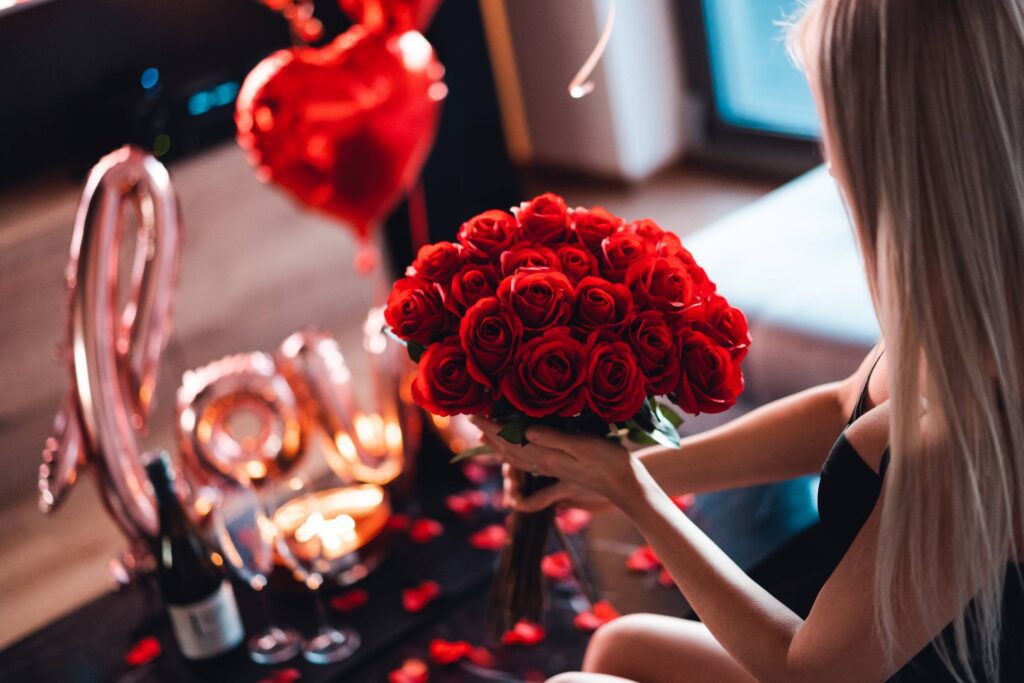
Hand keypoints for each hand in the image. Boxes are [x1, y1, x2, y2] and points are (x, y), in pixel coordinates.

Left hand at [471, 416, 642, 504]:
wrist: (625, 484)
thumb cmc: (607, 461)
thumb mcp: (582, 445)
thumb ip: (553, 438)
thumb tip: (525, 431)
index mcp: (547, 456)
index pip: (511, 440)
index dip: (491, 427)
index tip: (474, 415)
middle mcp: (545, 463)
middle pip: (509, 450)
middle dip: (490, 434)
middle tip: (473, 419)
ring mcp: (552, 468)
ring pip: (517, 458)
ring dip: (499, 446)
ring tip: (485, 437)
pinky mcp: (561, 470)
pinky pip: (530, 464)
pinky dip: (516, 458)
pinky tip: (516, 456)